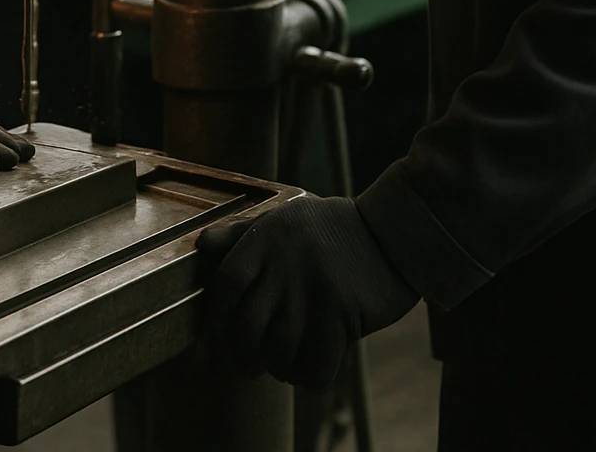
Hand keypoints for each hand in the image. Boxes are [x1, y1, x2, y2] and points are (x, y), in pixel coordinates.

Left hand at [196, 195, 416, 388]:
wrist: (394, 230)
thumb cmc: (332, 227)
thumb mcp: (284, 218)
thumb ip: (242, 233)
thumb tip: (202, 245)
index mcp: (265, 239)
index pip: (225, 287)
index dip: (213, 322)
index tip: (209, 348)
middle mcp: (284, 265)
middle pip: (246, 328)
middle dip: (242, 358)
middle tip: (248, 366)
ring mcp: (313, 290)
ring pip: (278, 351)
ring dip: (277, 369)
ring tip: (281, 367)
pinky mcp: (342, 313)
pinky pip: (315, 364)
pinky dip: (308, 378)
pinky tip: (308, 372)